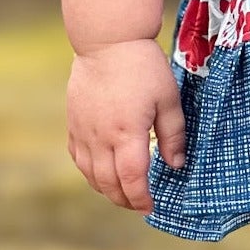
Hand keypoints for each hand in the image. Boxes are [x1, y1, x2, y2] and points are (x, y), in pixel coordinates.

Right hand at [66, 39, 185, 212]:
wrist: (107, 42)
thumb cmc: (143, 67)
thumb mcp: (169, 99)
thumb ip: (173, 135)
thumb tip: (177, 165)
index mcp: (126, 134)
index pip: (131, 179)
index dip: (141, 198)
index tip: (150, 207)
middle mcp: (100, 138)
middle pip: (108, 183)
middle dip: (124, 199)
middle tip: (140, 204)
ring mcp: (82, 131)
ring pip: (90, 174)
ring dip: (106, 189)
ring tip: (123, 193)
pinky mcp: (73, 123)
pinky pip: (78, 158)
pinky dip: (90, 172)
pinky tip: (102, 172)